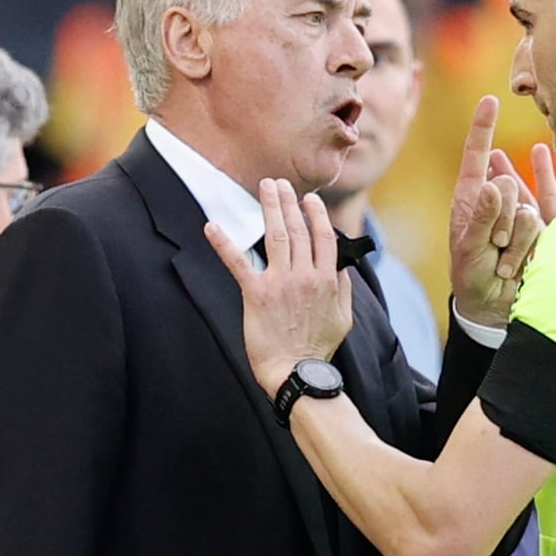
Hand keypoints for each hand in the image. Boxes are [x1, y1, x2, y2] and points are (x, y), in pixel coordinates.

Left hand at [208, 179, 353, 397]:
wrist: (296, 372)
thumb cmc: (318, 349)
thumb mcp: (344, 318)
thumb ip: (343, 288)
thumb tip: (342, 265)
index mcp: (327, 280)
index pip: (323, 237)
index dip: (316, 214)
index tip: (309, 199)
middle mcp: (305, 276)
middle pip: (299, 228)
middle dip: (289, 201)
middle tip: (280, 183)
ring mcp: (281, 282)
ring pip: (277, 235)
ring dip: (270, 207)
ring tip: (266, 187)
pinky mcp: (257, 294)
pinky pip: (238, 262)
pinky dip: (223, 243)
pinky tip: (211, 226)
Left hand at [448, 96, 555, 328]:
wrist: (495, 309)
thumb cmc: (472, 280)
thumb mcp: (470, 251)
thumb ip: (482, 220)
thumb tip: (496, 185)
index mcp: (470, 200)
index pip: (476, 157)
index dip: (483, 128)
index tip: (491, 100)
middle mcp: (497, 200)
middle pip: (507, 186)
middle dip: (501, 221)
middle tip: (494, 250)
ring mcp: (521, 212)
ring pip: (528, 210)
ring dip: (517, 243)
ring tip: (506, 264)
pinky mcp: (544, 228)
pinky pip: (550, 201)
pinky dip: (544, 179)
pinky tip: (539, 152)